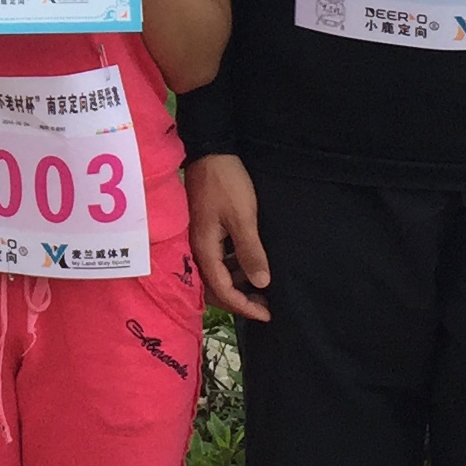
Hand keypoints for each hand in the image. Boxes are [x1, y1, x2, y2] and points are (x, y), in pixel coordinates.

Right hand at [188, 152, 270, 323]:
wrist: (210, 151)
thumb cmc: (226, 183)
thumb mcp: (243, 217)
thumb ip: (250, 251)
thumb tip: (260, 284)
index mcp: (204, 248)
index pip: (222, 290)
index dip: (244, 306)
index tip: (267, 314)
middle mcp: (197, 248)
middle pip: (214, 288)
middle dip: (238, 301)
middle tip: (265, 306)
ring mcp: (200, 239)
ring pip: (215, 274)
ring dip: (236, 285)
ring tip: (260, 288)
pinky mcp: (205, 230)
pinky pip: (217, 260)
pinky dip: (233, 269)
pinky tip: (249, 266)